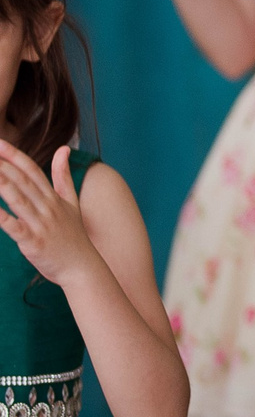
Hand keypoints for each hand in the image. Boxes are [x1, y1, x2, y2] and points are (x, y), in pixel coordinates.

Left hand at [0, 142, 104, 288]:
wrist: (83, 267)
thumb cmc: (73, 236)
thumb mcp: (72, 202)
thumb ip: (63, 175)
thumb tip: (63, 149)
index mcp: (53, 197)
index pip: (32, 170)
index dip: (15, 155)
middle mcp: (48, 207)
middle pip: (22, 181)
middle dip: (3, 165)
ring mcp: (41, 224)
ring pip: (17, 199)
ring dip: (1, 184)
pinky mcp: (33, 242)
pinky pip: (13, 227)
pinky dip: (1, 217)